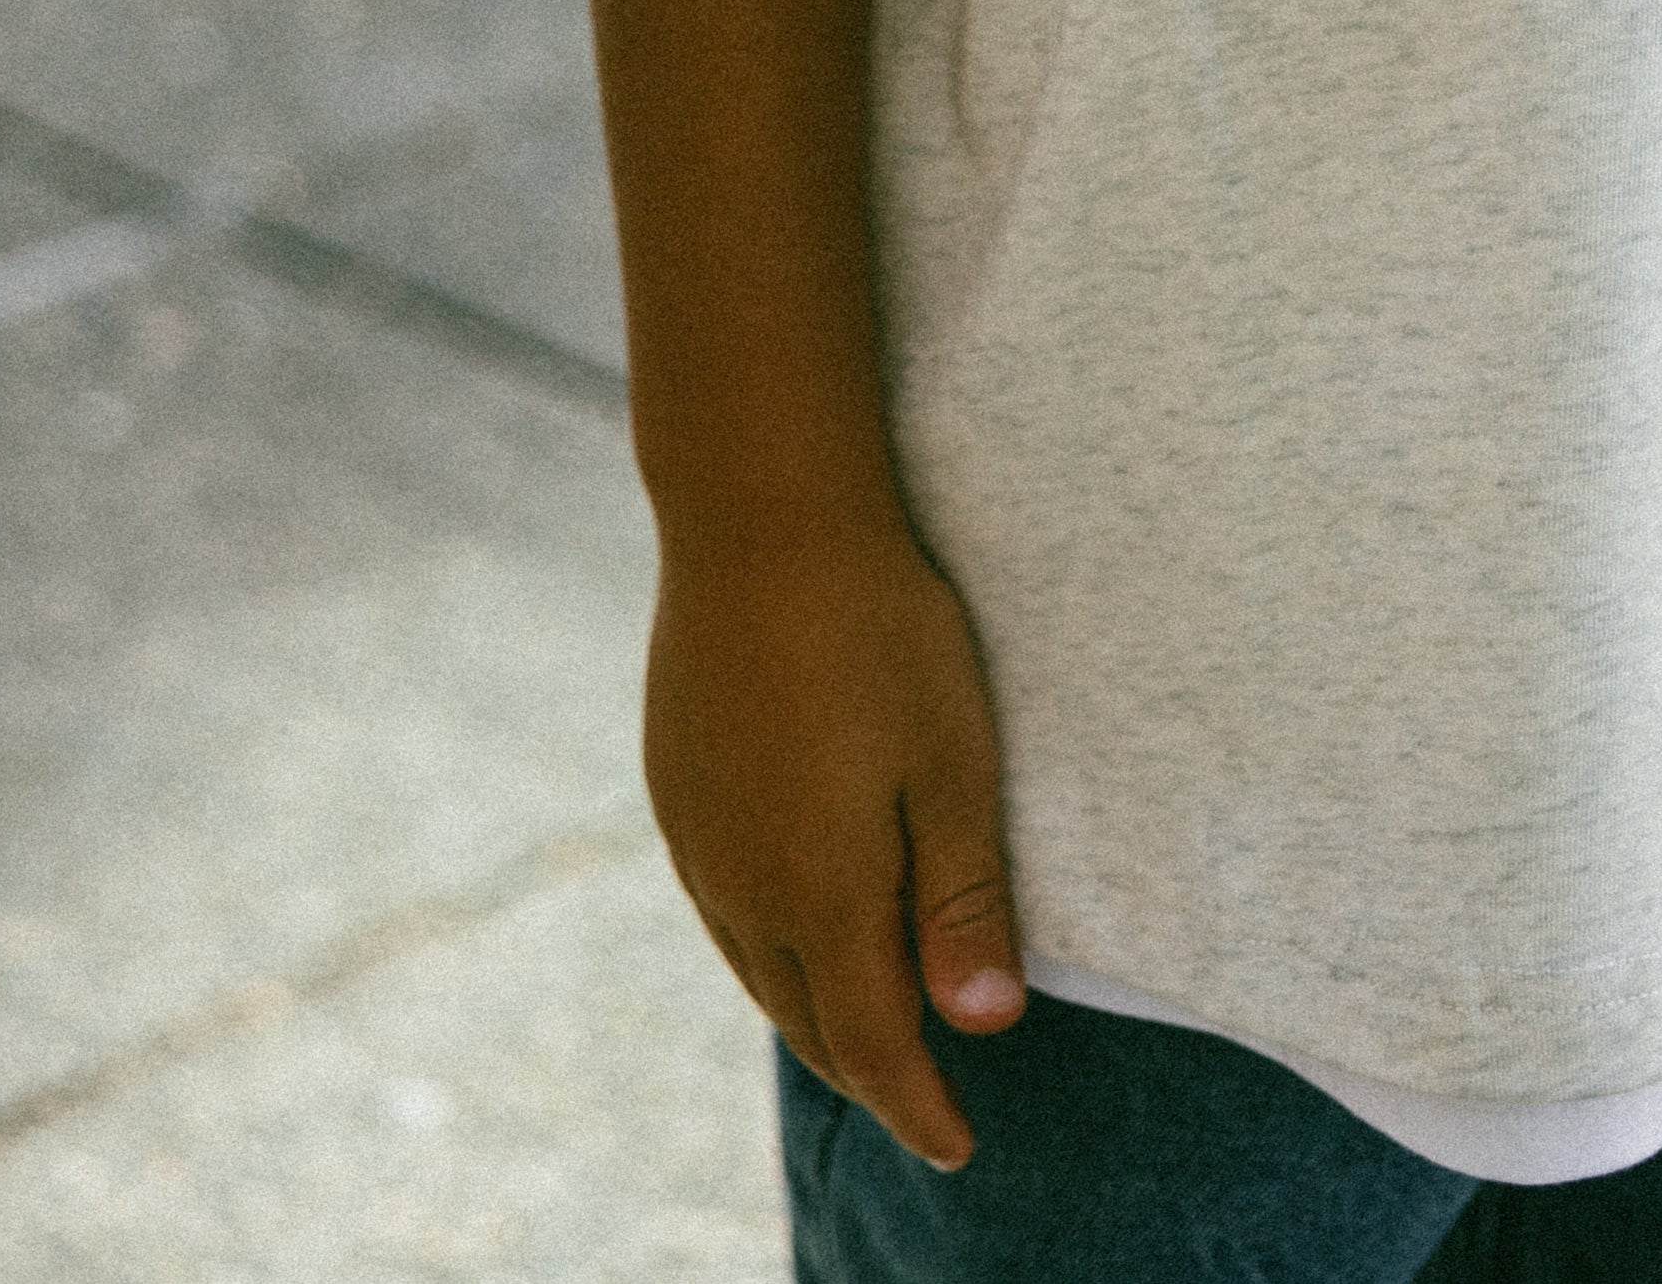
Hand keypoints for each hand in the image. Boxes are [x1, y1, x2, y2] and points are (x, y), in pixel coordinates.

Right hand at [643, 523, 1025, 1171]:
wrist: (759, 516)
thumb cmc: (881, 628)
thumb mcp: (954, 758)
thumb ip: (964, 898)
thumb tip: (986, 1026)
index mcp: (821, 893)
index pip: (875, 1044)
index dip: (919, 1104)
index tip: (959, 1145)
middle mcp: (744, 888)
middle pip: (810, 1021)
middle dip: (869, 1071)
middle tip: (922, 1099)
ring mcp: (699, 840)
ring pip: (758, 970)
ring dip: (815, 1012)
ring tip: (866, 1030)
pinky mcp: (675, 790)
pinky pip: (722, 911)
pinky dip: (768, 951)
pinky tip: (793, 929)